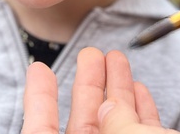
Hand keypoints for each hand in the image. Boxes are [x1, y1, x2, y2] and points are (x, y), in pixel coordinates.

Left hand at [22, 48, 178, 133]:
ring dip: (118, 93)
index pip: (41, 133)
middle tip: (92, 53)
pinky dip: (141, 113)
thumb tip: (108, 108)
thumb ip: (115, 125)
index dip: (39, 99)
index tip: (38, 68)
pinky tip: (140, 90)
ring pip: (115, 128)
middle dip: (88, 85)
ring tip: (119, 60)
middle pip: (84, 126)